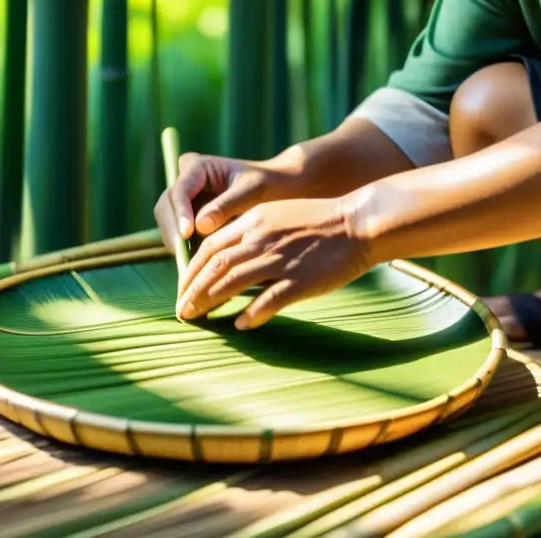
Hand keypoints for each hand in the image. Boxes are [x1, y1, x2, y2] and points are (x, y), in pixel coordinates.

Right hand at [153, 152, 293, 258]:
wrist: (274, 189)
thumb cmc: (266, 184)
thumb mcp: (252, 191)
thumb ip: (226, 206)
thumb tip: (199, 227)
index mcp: (197, 167)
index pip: (180, 191)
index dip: (180, 213)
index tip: (187, 234)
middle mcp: (185, 180)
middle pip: (166, 207)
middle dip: (173, 230)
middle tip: (183, 255)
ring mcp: (184, 199)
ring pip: (168, 222)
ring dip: (177, 241)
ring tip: (191, 261)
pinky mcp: (187, 216)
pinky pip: (178, 233)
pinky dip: (184, 246)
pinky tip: (195, 261)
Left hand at [175, 197, 372, 329]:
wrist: (358, 222)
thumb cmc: (318, 222)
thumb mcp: (276, 215)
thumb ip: (249, 233)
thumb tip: (224, 259)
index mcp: (254, 220)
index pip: (210, 246)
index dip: (191, 270)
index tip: (183, 287)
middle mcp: (262, 238)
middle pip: (215, 265)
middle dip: (193, 289)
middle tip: (182, 310)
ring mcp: (281, 260)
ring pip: (233, 281)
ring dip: (209, 301)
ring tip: (196, 317)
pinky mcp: (301, 280)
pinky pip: (269, 299)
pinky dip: (251, 312)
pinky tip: (240, 325)